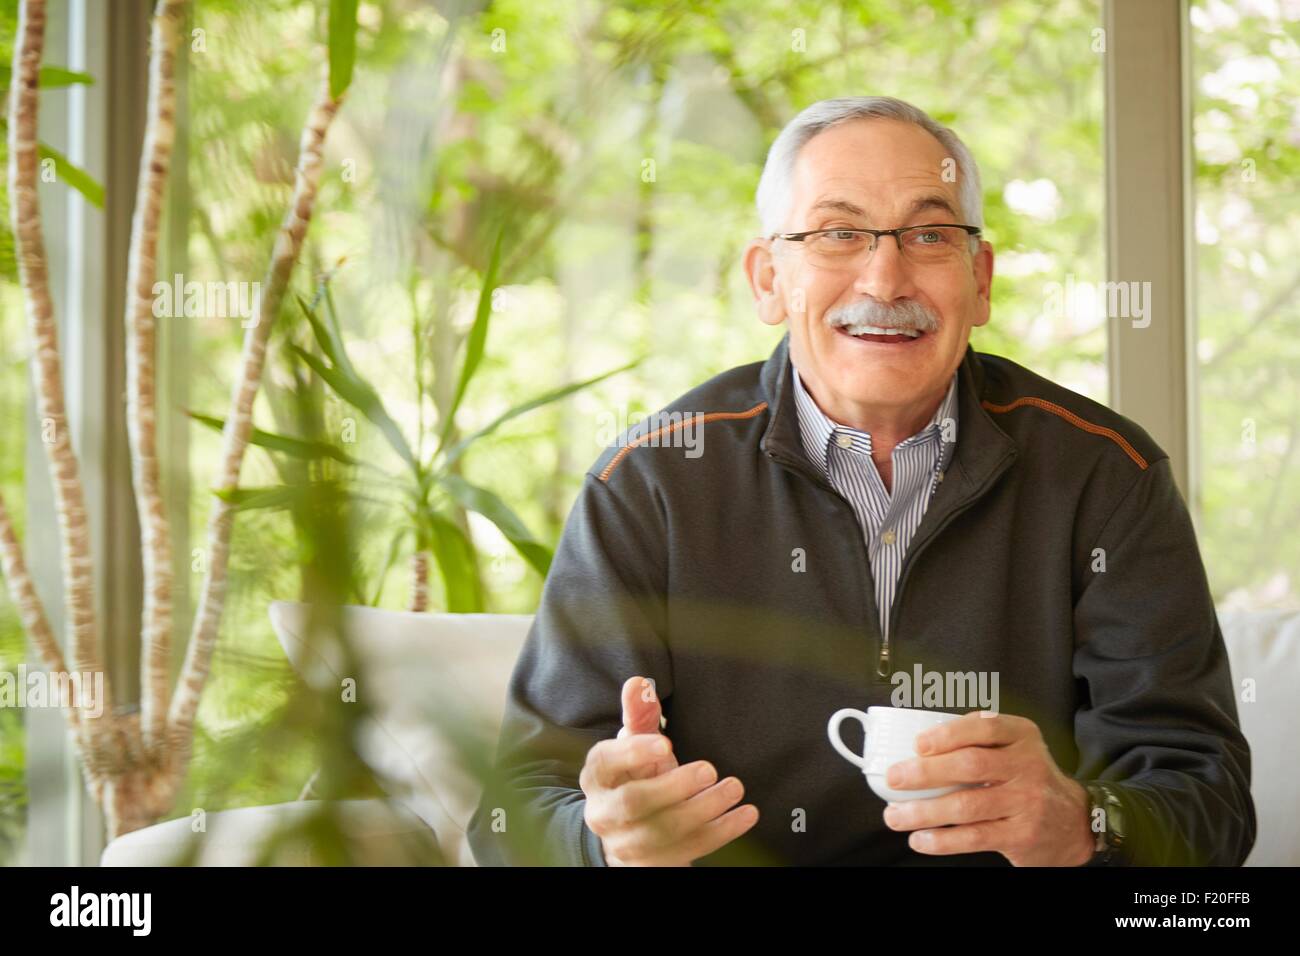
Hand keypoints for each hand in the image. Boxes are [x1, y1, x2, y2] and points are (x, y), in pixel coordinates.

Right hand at [580, 675, 759, 865]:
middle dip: (674, 787)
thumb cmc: (637, 775)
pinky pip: (687, 852)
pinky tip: (745, 814)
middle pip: (634, 803)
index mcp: (597, 776)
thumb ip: (639, 714)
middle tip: (710, 770)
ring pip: (663, 833)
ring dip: (703, 810)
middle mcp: (603, 813)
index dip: (634, 753)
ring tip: (735, 788)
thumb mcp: (636, 743)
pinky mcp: (652, 865)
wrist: (628, 830)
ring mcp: (626, 845)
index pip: (606, 762)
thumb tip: (639, 683)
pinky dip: (720, 833)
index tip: (665, 744)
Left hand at [880, 711, 1094, 865]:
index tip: (918, 744)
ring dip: (923, 812)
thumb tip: (921, 740)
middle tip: (894, 779)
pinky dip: (942, 840)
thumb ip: (980, 736)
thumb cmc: (1030, 778)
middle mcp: (1027, 767)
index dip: (948, 734)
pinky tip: (920, 839)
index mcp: (1022, 737)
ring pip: (966, 806)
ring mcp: (1026, 803)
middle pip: (970, 765)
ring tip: (894, 816)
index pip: (984, 727)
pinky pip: (974, 837)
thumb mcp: (1017, 746)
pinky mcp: (1021, 835)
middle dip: (925, 773)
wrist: (1076, 822)